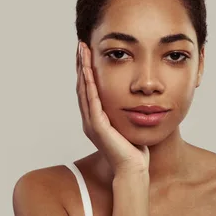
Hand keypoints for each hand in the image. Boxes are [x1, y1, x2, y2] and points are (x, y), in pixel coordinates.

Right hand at [76, 41, 149, 175]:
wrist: (133, 170)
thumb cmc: (134, 151)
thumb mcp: (128, 125)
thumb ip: (125, 112)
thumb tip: (133, 98)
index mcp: (95, 119)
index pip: (88, 89)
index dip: (87, 70)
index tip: (88, 52)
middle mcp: (90, 120)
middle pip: (82, 86)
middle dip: (82, 64)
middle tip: (81, 45)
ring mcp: (91, 124)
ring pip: (84, 90)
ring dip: (83, 69)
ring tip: (82, 51)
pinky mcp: (98, 127)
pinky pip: (92, 101)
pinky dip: (90, 85)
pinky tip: (89, 71)